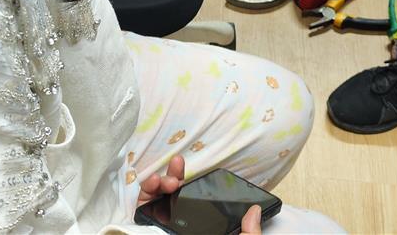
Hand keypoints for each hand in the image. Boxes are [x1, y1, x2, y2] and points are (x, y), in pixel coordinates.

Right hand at [137, 156, 260, 233]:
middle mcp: (179, 231)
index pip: (194, 204)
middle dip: (171, 177)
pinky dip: (144, 196)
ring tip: (165, 180)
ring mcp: (161, 233)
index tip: (190, 167)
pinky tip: (153, 186)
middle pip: (171, 199)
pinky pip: (142, 213)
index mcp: (201, 232)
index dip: (191, 183)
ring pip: (154, 202)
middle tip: (177, 169)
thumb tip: (254, 211)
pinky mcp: (147, 234)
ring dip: (157, 182)